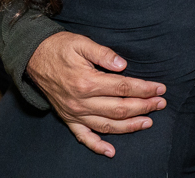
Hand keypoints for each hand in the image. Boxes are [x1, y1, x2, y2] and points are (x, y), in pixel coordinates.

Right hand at [26, 32, 166, 157]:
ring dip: (129, 126)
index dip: (144, 89)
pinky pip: (84, 136)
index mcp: (87, 82)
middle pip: (119, 109)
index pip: (123, 88)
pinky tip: (111, 151)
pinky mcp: (68, 118)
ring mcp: (74, 113)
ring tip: (148, 122)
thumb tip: (123, 65)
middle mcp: (81, 101)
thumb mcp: (81, 43)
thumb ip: (103, 54)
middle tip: (161, 104)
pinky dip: (97, 146)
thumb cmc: (60, 47)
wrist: (33, 57)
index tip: (160, 88)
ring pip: (107, 125)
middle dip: (144, 107)